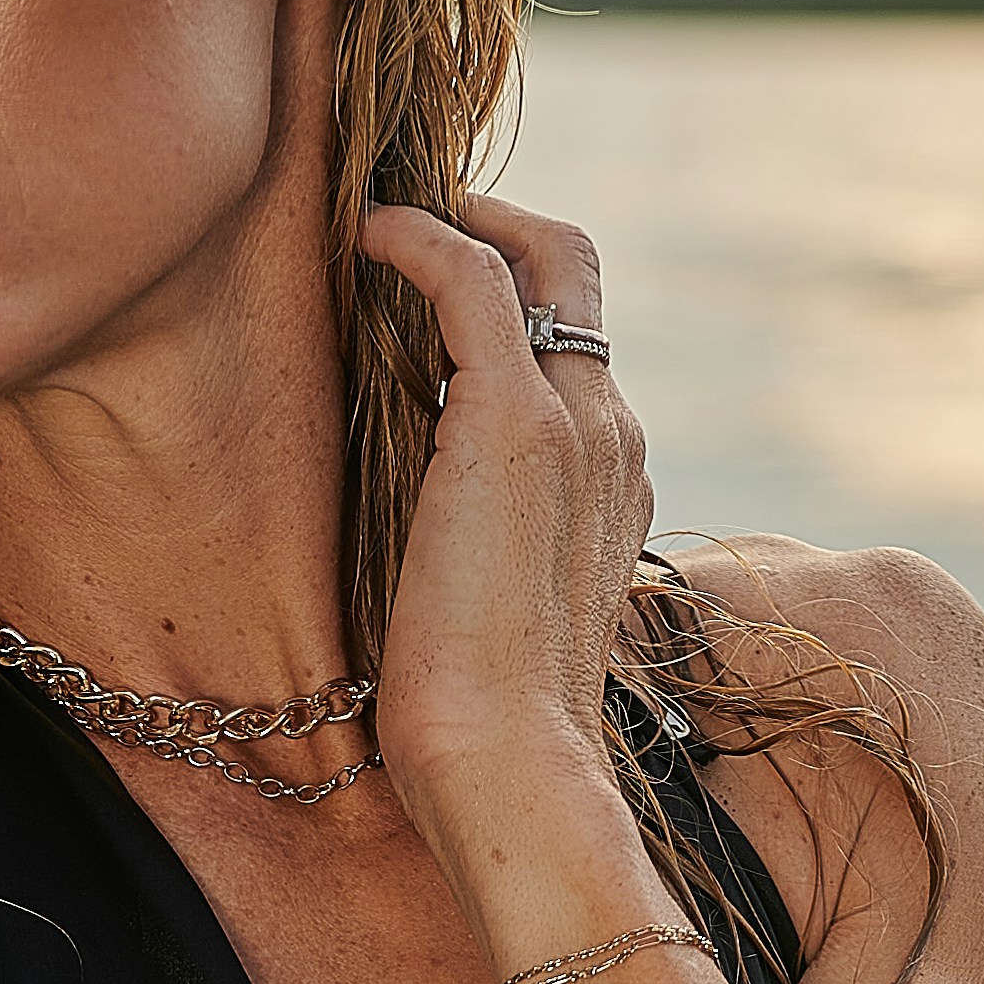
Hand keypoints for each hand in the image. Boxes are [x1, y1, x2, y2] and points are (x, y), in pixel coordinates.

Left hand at [354, 190, 660, 901]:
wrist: (512, 768)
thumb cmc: (488, 729)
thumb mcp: (494, 620)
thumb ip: (482, 554)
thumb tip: (418, 543)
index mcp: (615, 484)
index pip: (582, 350)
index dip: (518, 297)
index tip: (441, 285)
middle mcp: (614, 438)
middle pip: (579, 275)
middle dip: (504, 223)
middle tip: (420, 215)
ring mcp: (577, 424)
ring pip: (542, 260)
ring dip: (459, 221)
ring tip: (382, 220)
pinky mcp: (516, 423)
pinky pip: (475, 280)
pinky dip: (422, 238)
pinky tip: (368, 234)